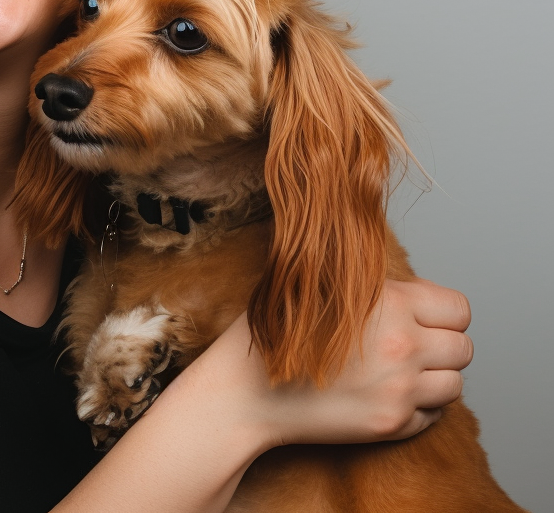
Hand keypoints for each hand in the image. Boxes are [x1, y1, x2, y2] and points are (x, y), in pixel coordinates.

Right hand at [182, 278, 473, 449]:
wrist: (245, 390)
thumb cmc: (273, 332)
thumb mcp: (314, 284)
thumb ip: (369, 283)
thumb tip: (411, 287)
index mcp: (388, 304)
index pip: (458, 308)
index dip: (441, 312)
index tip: (421, 316)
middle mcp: (403, 347)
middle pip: (463, 348)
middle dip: (441, 345)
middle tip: (409, 344)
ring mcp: (400, 390)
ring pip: (454, 384)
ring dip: (433, 377)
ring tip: (397, 370)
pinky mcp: (391, 424)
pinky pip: (433, 416)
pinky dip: (418, 406)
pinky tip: (384, 393)